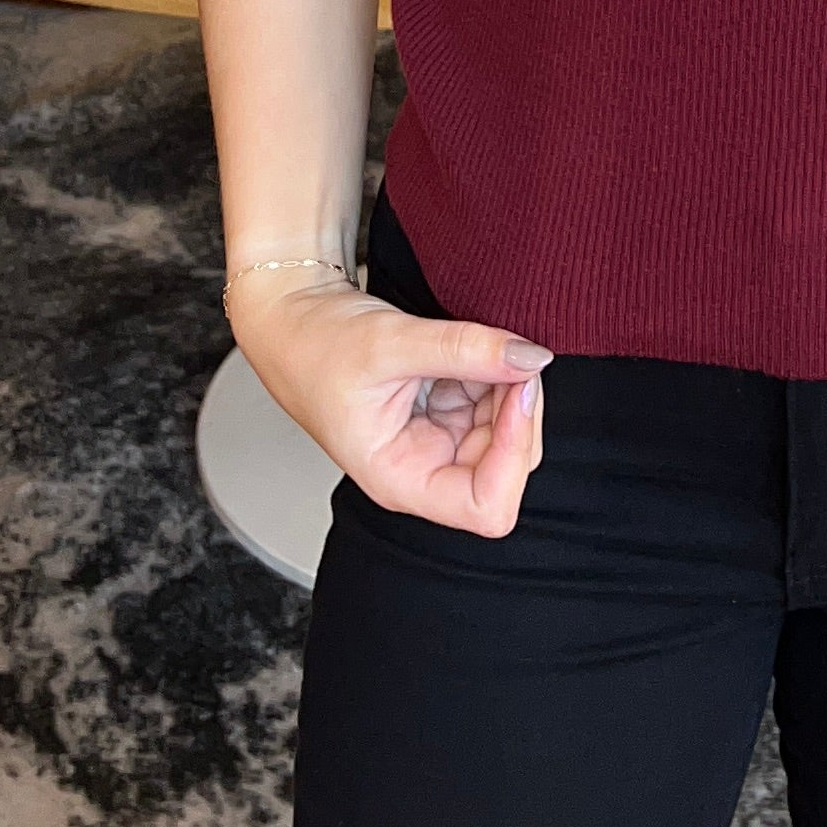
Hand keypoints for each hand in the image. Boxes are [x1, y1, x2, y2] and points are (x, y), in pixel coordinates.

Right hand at [229, 276, 549, 537]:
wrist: (294, 318)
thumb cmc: (316, 346)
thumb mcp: (392, 342)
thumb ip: (465, 349)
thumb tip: (532, 359)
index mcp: (402, 479)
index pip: (486, 507)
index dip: (512, 455)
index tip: (517, 393)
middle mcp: (425, 469)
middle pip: (509, 466)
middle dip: (516, 410)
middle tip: (507, 355)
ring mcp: (440, 440)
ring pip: (509, 430)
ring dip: (507, 386)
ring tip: (473, 346)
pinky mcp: (448, 412)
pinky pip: (496, 400)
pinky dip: (496, 371)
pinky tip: (469, 348)